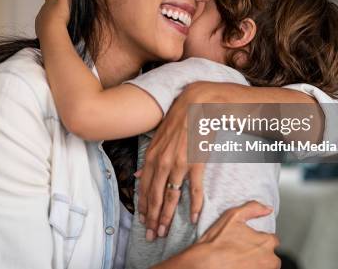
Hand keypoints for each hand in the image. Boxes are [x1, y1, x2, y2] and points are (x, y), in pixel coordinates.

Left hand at [35, 0, 71, 39]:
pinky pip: (43, 28)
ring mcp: (40, 20)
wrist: (52, 32)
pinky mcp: (40, 30)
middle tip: (60, 12)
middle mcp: (42, 9)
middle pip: (46, 6)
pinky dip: (48, 28)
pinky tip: (55, 31)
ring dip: (50, 19)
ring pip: (44, 17)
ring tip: (59, 24)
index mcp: (49, 0)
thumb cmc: (59, 15)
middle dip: (51, 8)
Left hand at [137, 82, 210, 239]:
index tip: (143, 221)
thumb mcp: (159, 136)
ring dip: (167, 216)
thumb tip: (139, 174)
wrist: (198, 103)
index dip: (143, 206)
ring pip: (170, 196)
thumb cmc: (179, 118)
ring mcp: (178, 163)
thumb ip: (149, 157)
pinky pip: (194, 188)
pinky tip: (192, 217)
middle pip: (154, 196)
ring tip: (165, 231)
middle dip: (152, 217)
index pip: (144, 187)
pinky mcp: (195, 162)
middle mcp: (162, 161)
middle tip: (152, 234)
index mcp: (152, 155)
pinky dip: (194, 204)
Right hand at [153, 201, 279, 268]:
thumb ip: (253, 208)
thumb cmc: (217, 242)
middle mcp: (269, 260)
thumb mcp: (233, 216)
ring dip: (257, 264)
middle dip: (260, 254)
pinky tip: (239, 266)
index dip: (259, 239)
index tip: (248, 241)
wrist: (204, 264)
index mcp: (267, 242)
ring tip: (240, 260)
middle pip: (271, 257)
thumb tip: (267, 208)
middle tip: (243, 252)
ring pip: (265, 267)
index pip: (273, 240)